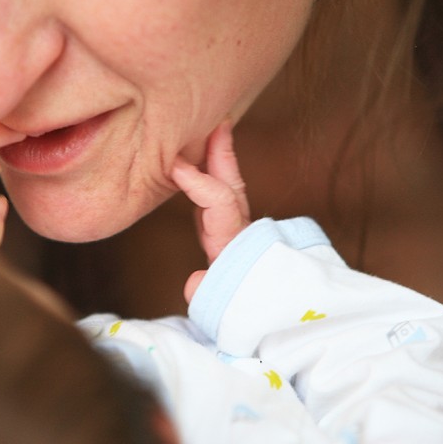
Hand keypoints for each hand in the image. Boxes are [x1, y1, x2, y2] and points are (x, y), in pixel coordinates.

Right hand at [171, 121, 250, 301]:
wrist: (267, 321)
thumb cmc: (243, 313)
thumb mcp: (223, 307)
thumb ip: (205, 292)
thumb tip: (194, 281)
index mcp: (235, 247)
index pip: (220, 204)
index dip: (199, 182)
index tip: (175, 166)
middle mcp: (239, 236)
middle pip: (231, 188)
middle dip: (221, 154)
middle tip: (215, 122)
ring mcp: (237, 238)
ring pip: (229, 192)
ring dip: (218, 163)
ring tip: (210, 134)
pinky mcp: (231, 243)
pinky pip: (221, 204)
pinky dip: (213, 182)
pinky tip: (202, 171)